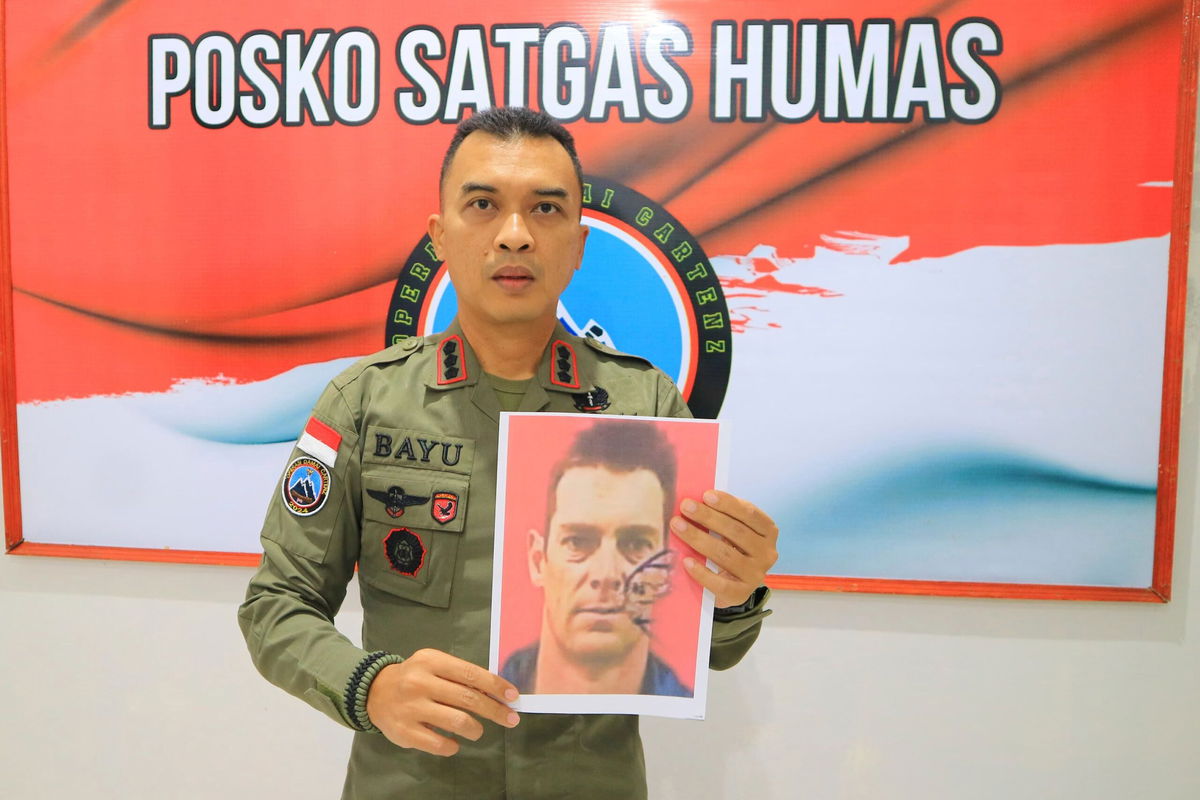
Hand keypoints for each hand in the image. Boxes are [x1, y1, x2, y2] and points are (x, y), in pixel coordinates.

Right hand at [366, 648, 519, 756]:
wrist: (374, 692)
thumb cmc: (414, 677)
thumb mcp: (433, 664)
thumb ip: (460, 675)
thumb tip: (496, 692)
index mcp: (431, 662)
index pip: (471, 674)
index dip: (496, 686)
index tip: (513, 696)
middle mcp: (420, 683)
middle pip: (468, 699)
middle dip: (495, 710)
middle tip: (510, 719)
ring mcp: (411, 708)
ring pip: (458, 722)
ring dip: (476, 729)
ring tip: (477, 731)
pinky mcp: (405, 732)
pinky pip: (439, 744)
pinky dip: (453, 746)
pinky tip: (455, 742)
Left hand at [670, 490, 778, 607]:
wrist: (734, 586)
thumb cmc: (732, 549)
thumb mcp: (734, 531)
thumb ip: (724, 516)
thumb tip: (697, 501)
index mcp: (768, 531)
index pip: (750, 513)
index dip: (728, 503)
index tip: (705, 495)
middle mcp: (767, 553)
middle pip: (736, 532)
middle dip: (708, 517)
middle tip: (685, 506)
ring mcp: (755, 575)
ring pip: (726, 555)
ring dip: (699, 538)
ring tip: (678, 526)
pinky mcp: (741, 594)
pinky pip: (719, 583)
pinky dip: (702, 572)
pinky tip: (686, 561)